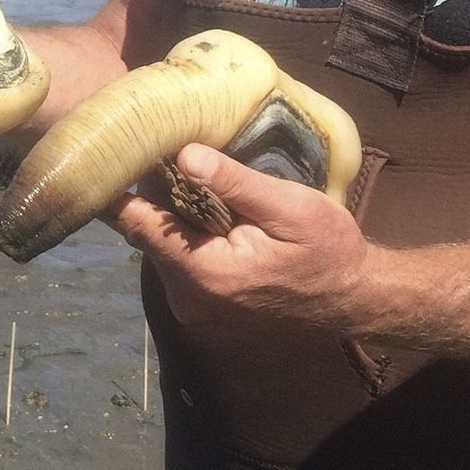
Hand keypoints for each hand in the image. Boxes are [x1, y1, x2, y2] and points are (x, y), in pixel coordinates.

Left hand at [104, 142, 372, 328]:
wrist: (355, 301)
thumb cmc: (329, 250)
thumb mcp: (291, 207)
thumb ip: (236, 183)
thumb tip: (184, 154)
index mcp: (207, 273)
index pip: (140, 227)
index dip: (122, 191)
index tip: (114, 157)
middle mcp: (190, 300)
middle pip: (146, 238)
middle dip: (152, 200)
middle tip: (160, 157)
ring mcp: (194, 313)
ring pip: (161, 253)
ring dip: (171, 222)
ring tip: (188, 183)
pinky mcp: (202, 315)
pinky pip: (178, 269)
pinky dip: (186, 243)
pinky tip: (208, 220)